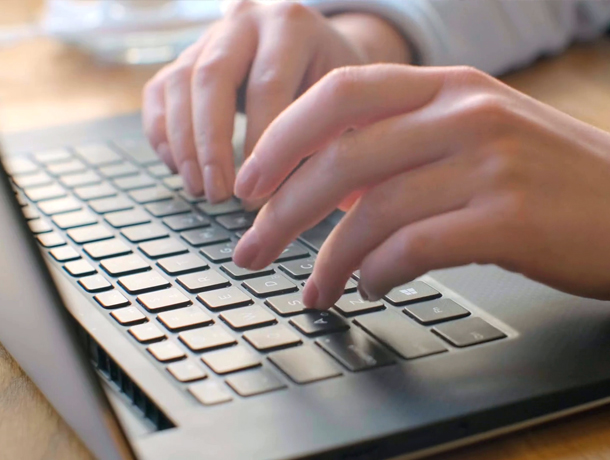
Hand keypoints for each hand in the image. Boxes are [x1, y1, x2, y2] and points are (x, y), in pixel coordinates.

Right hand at [142, 1, 409, 204]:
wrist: (320, 55)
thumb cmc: (334, 90)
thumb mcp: (343, 105)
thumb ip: (319, 141)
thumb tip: (286, 199)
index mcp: (292, 24)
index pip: (267, 85)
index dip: (261, 144)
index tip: (261, 191)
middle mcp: (246, 19)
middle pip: (212, 77)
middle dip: (211, 144)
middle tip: (218, 194)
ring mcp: (211, 35)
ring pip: (179, 83)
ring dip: (184, 144)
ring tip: (200, 189)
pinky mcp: (187, 57)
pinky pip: (160, 91)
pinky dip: (162, 133)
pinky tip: (179, 167)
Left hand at [232, 64, 609, 307]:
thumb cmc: (544, 176)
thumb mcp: (471, 139)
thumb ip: (400, 152)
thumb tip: (327, 188)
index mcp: (445, 87)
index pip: (340, 93)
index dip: (281, 137)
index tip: (248, 184)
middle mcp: (463, 114)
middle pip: (342, 157)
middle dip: (283, 211)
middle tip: (251, 251)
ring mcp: (489, 163)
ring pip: (373, 210)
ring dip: (329, 260)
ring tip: (314, 291)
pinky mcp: (510, 217)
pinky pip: (415, 247)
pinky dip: (378, 272)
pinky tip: (368, 288)